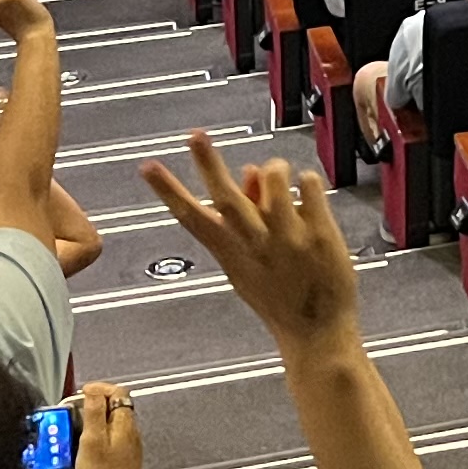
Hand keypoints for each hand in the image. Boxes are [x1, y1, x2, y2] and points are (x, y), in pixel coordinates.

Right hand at [71, 381, 144, 468]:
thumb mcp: (91, 439)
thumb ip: (94, 412)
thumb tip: (94, 391)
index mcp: (124, 423)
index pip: (118, 391)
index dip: (100, 388)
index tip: (83, 392)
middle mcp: (131, 431)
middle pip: (116, 404)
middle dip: (97, 401)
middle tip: (78, 406)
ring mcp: (129, 443)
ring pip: (114, 419)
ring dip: (97, 416)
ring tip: (80, 421)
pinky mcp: (123, 455)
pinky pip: (113, 434)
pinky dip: (100, 430)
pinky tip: (88, 440)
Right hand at [140, 128, 359, 354]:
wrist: (317, 334)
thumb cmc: (280, 297)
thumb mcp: (249, 266)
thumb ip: (246, 220)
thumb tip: (249, 171)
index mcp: (230, 254)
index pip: (191, 217)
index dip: (168, 190)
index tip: (147, 166)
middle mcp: (255, 244)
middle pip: (226, 196)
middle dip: (207, 163)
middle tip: (194, 134)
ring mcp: (288, 238)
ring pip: (274, 176)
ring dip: (276, 169)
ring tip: (283, 182)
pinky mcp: (320, 232)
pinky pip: (310, 184)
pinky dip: (308, 182)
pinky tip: (311, 198)